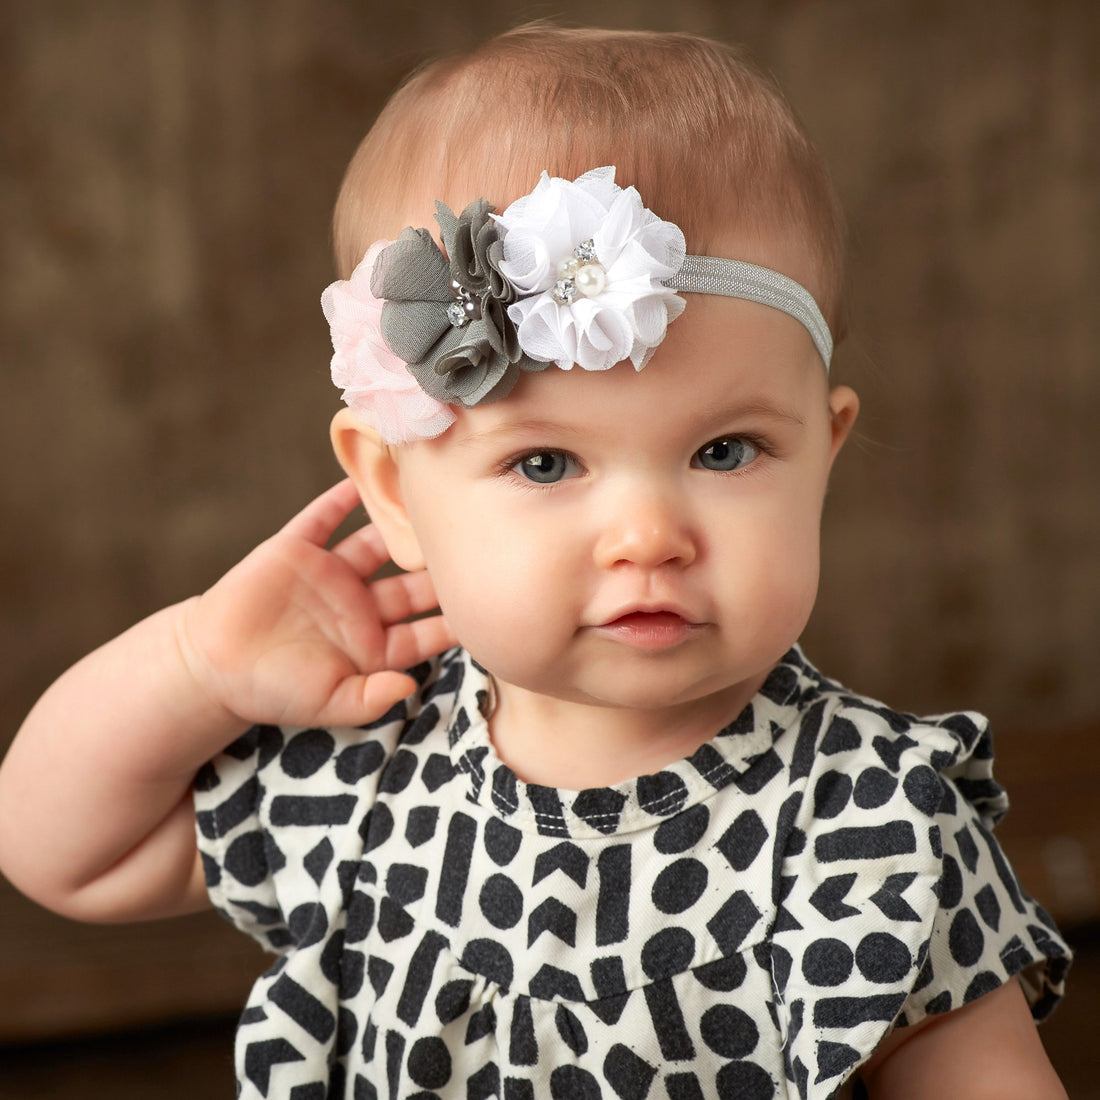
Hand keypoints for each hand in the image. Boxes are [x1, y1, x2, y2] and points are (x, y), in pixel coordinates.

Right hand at [178, 479, 456, 728]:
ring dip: (398, 525)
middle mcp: (359, 606)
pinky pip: (322, 518)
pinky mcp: (295, 551)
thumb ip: (370, 699)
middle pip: (410, 584)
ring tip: (429, 500)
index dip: (453, 621)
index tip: (486, 607)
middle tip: (473, 545)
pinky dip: (340, 498)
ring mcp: (329, 575)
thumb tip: (409, 688)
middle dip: (439, 568)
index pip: (424, 632)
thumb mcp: (328, 703)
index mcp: (373, 645)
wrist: (212, 668)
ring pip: (374, 544)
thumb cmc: (273, 692)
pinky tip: (362, 478)